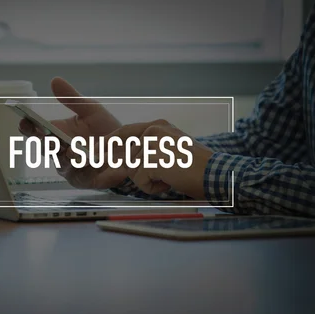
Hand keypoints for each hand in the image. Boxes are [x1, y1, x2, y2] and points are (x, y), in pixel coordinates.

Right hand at [18, 77, 121, 187]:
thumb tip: (55, 80)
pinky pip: (81, 174)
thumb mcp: (90, 109)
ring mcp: (69, 167)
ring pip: (62, 163)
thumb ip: (72, 98)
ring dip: (67, 156)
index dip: (27, 127)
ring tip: (72, 149)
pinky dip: (86, 166)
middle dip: (45, 143)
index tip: (24, 120)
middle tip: (48, 137)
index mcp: (56, 133)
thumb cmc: (106, 129)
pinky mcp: (83, 179)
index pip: (35, 131)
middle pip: (44, 149)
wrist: (129, 148)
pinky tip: (92, 159)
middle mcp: (58, 152)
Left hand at [92, 120, 213, 198]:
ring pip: (132, 170)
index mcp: (158, 125)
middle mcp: (154, 130)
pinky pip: (140, 181)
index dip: (110, 143)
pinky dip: (153, 188)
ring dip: (149, 181)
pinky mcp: (152, 159)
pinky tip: (171, 182)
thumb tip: (124, 162)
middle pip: (127, 155)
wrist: (217, 174)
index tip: (97, 151)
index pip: (126, 132)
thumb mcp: (170, 151)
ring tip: (171, 177)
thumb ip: (149, 151)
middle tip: (155, 174)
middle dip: (135, 171)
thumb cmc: (197, 167)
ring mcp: (152, 143)